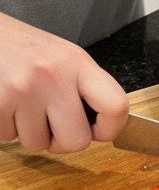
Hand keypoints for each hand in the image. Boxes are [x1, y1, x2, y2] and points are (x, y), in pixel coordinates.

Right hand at [0, 12, 127, 152]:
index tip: (97, 130)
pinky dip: (5, 126)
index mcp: (76, 62)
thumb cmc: (17, 46)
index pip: (116, 107)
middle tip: (48, 122)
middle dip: (61, 140)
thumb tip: (99, 127)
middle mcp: (53, 74)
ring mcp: (23, 88)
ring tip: (19, 103)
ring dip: (27, 132)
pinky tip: (5, 102)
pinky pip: (8, 136)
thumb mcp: (59, 56)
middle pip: (77, 141)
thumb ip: (82, 89)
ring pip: (37, 144)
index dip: (110, 129)